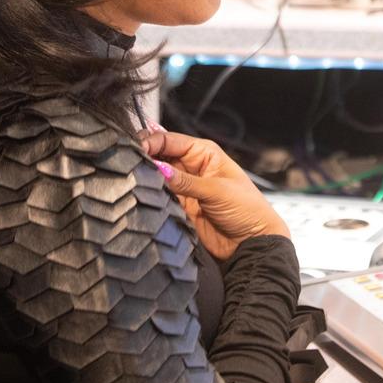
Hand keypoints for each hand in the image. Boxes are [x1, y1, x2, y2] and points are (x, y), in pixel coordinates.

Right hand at [140, 128, 289, 260]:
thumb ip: (185, 181)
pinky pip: (159, 197)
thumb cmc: (247, 210)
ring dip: (146, 178)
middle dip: (145, 158)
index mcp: (204, 153)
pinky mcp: (179, 206)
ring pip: (156, 176)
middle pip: (159, 155)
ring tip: (135, 179)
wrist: (252, 242)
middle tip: (130, 163)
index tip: (136, 149)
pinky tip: (142, 195)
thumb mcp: (216, 190)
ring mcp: (184, 187)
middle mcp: (191, 167)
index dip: (151, 142)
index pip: (170, 140)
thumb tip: (158, 168)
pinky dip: (150, 196)